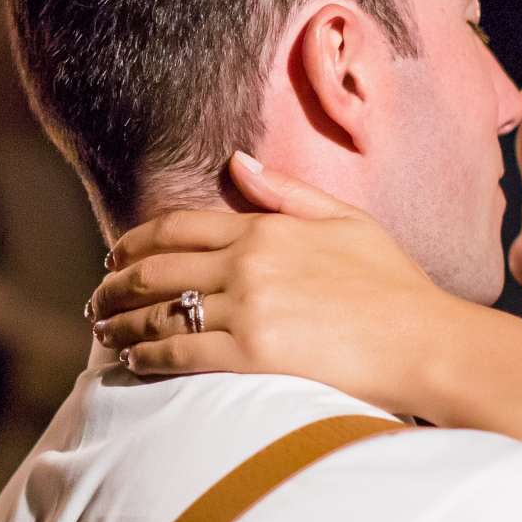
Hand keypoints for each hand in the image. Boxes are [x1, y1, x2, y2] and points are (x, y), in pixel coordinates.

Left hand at [89, 152, 456, 413]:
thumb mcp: (346, 220)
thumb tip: (235, 160)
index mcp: (265, 228)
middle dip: (115, 285)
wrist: (425, 342)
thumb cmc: (395, 286)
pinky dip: (147, 354)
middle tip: (95, 300)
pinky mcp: (251, 355)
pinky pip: (179, 352)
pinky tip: (133, 360)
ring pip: (159, 312)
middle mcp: (248, 263)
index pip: (177, 228)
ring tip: (105, 333)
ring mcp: (247, 309)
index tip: (114, 256)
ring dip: (121, 323)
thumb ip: (285, 191)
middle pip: (155, 269)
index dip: (134, 242)